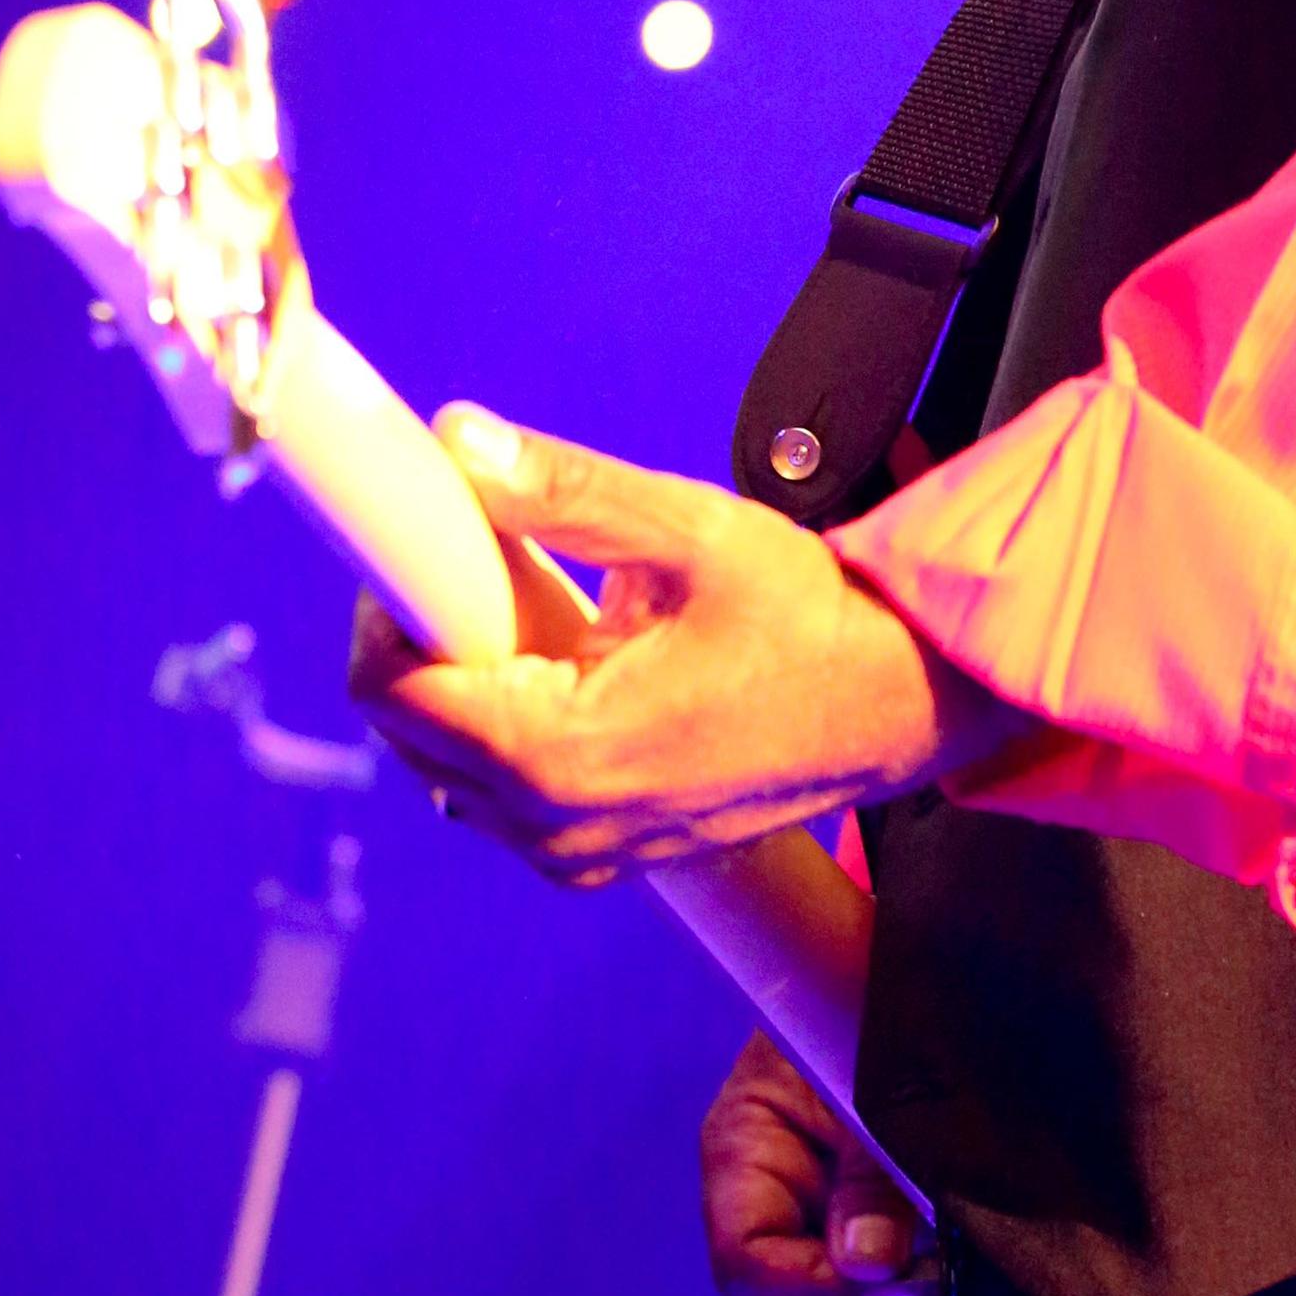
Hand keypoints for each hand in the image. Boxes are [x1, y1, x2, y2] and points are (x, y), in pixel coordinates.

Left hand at [347, 403, 1013, 883]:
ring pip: (451, 765)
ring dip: (473, 683)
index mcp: (562, 756)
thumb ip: (565, 491)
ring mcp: (580, 853)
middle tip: (500, 564)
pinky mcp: (603, 854)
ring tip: (555, 614)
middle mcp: (556, 827)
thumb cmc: (816, 625)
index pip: (390, 692)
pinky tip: (582, 663)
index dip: (391, 602)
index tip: (430, 541)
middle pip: (409, 731)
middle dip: (433, 638)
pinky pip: (506, 792)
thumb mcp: (693, 533)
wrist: (904, 704)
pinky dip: (514, 722)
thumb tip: (461, 441)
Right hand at [702, 1028, 932, 1295]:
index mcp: (743, 1155)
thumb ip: (868, 1169)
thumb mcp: (867, 1077)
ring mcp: (821, 1222)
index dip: (807, 1287)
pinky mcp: (875, 1230)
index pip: (750, 1257)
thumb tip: (873, 1261)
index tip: (878, 1282)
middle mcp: (773, 1202)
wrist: (909, 968)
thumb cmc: (869, 1005)